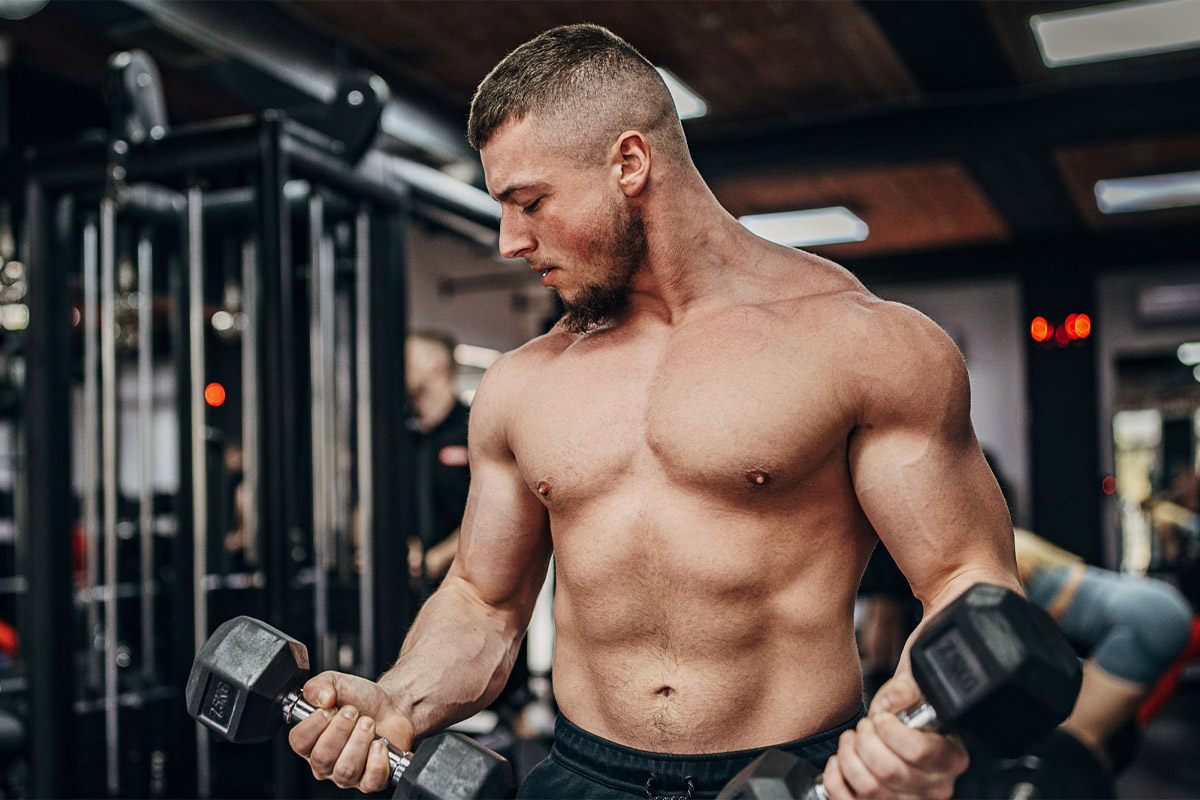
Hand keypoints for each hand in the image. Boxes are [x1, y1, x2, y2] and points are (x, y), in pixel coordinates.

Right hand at [287, 671, 415, 792]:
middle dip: (341, 730)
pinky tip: (379, 744)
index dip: (314, 725)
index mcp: (311, 741)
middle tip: (353, 712)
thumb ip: (319, 685)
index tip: (329, 709)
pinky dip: (377, 761)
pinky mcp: (371, 780)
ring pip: (345, 770)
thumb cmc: (361, 699)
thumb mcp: (335, 683)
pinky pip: (370, 781)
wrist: (391, 705)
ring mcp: (347, 774)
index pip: (299, 742)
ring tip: (369, 723)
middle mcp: (325, 762)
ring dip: (359, 741)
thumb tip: (322, 697)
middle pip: (322, 757)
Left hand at [822, 673, 968, 799]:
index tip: (880, 716)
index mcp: (951, 758)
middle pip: (890, 771)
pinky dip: (835, 779)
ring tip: (851, 739)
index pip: (919, 750)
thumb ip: (907, 687)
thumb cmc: (911, 710)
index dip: (890, 729)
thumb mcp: (915, 689)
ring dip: (849, 757)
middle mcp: (934, 787)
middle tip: (864, 725)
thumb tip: (894, 698)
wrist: (900, 727)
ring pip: (869, 789)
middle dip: (866, 740)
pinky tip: (840, 761)